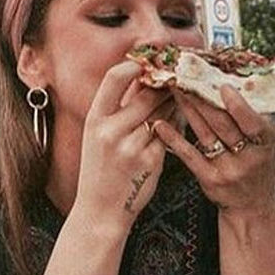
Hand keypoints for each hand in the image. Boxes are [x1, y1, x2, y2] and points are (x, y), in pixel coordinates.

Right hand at [73, 61, 170, 233]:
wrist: (100, 212)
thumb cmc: (99, 172)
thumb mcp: (97, 137)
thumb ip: (116, 109)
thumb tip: (141, 77)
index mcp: (94, 121)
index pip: (114, 78)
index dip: (134, 65)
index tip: (146, 63)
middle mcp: (111, 132)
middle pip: (146, 94)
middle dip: (163, 84)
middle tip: (175, 76)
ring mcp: (132, 147)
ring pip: (163, 112)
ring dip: (174, 102)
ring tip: (179, 95)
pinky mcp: (151, 161)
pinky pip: (169, 133)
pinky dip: (176, 124)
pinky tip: (179, 120)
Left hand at [152, 85, 274, 215]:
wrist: (252, 206)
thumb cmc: (258, 166)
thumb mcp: (266, 142)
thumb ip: (253, 117)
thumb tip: (235, 85)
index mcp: (265, 142)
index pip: (251, 121)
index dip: (236, 105)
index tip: (221, 86)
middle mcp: (248, 157)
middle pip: (222, 124)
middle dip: (203, 100)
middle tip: (187, 78)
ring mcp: (228, 169)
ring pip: (204, 134)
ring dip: (188, 110)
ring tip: (175, 91)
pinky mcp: (209, 178)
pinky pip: (188, 155)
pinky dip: (174, 138)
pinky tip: (161, 125)